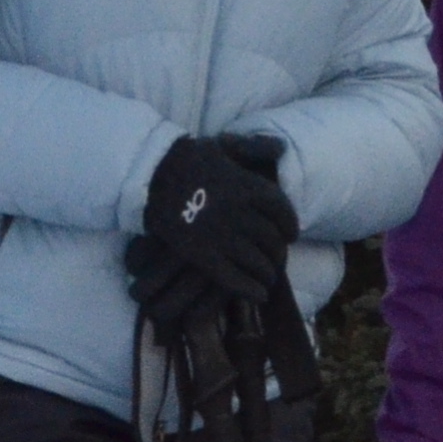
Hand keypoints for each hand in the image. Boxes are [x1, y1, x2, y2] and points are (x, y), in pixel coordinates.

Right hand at [136, 132, 298, 314]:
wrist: (150, 173)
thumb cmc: (187, 157)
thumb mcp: (225, 146)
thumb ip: (254, 148)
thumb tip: (281, 147)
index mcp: (249, 186)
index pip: (282, 211)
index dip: (290, 225)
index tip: (291, 235)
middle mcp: (241, 212)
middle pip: (272, 239)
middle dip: (278, 253)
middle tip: (277, 260)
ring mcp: (222, 235)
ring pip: (257, 262)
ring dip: (267, 273)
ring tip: (267, 279)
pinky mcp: (202, 255)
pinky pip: (234, 278)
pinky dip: (250, 289)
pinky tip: (259, 295)